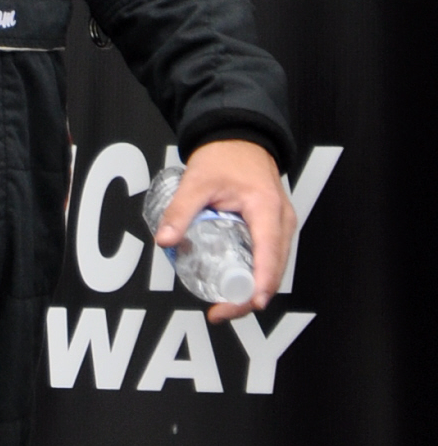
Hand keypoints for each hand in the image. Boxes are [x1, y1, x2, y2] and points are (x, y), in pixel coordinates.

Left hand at [156, 138, 295, 324]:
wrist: (238, 135)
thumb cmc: (225, 154)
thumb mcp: (197, 181)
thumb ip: (180, 211)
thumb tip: (164, 241)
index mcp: (267, 210)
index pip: (269, 257)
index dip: (258, 287)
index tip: (243, 305)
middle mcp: (281, 221)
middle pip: (273, 272)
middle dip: (249, 297)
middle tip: (220, 311)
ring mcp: (280, 225)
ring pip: (273, 268)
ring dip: (251, 288)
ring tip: (222, 302)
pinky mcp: (273, 226)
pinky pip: (268, 257)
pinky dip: (253, 274)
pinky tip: (232, 281)